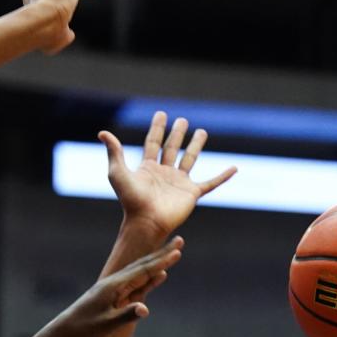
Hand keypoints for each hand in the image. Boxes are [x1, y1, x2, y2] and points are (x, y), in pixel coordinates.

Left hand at [58, 237, 183, 336]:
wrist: (66, 330)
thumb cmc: (84, 329)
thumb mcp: (106, 325)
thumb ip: (126, 315)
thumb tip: (145, 308)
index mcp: (114, 286)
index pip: (142, 271)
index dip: (161, 261)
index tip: (177, 252)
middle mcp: (115, 282)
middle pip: (144, 265)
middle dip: (163, 253)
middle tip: (180, 241)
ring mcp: (115, 288)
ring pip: (141, 272)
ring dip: (158, 261)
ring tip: (172, 252)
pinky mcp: (115, 295)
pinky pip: (136, 283)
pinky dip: (150, 277)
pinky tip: (159, 274)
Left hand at [100, 112, 236, 242]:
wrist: (145, 222)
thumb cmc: (130, 200)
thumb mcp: (118, 173)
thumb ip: (114, 152)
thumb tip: (103, 132)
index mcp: (147, 168)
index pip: (153, 143)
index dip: (157, 128)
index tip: (161, 114)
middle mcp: (164, 173)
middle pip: (172, 148)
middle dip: (177, 134)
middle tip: (182, 120)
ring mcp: (178, 183)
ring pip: (190, 159)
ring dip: (196, 146)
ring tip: (202, 132)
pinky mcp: (191, 194)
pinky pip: (211, 183)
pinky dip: (223, 176)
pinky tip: (234, 168)